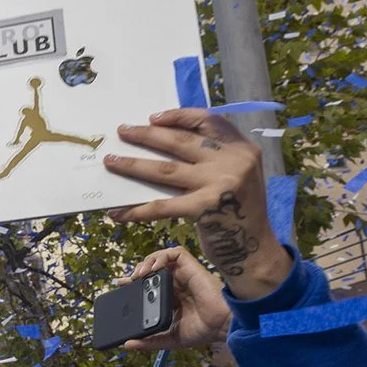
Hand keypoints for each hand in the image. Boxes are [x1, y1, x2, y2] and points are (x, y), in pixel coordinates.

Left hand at [100, 109, 290, 299]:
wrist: (255, 249)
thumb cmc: (239, 211)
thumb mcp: (238, 175)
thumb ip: (215, 157)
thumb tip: (166, 142)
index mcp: (242, 149)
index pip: (207, 121)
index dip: (178, 116)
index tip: (153, 118)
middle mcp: (233, 161)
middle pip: (180, 142)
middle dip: (147, 135)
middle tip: (123, 131)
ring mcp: (219, 184)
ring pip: (165, 170)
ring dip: (133, 165)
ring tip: (111, 161)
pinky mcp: (205, 209)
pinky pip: (162, 206)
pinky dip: (137, 210)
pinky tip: (118, 212)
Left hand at [120, 245, 231, 352]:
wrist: (220, 326)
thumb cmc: (202, 332)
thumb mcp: (169, 339)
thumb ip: (149, 341)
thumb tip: (127, 344)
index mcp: (171, 299)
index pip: (148, 286)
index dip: (133, 283)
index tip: (120, 286)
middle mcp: (176, 285)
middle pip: (152, 270)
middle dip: (136, 271)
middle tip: (125, 281)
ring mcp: (183, 275)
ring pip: (161, 258)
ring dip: (146, 262)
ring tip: (138, 274)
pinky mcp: (191, 267)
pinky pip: (175, 253)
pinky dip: (161, 256)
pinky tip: (153, 268)